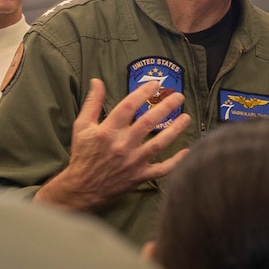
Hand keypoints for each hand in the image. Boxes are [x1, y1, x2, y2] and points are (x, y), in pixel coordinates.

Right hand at [36, 78, 191, 211]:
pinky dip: (175, 161)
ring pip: (159, 144)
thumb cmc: (83, 154)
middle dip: (166, 107)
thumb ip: (92, 102)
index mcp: (107, 131)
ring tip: (186, 117)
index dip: (143, 92)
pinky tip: (187, 151)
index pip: (129, 106)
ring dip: (175, 130)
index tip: (155, 84)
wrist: (81, 188)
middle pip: (148, 122)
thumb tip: (97, 80)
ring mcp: (133, 161)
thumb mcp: (82, 126)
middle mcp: (122, 145)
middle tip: (179, 96)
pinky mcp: (139, 176)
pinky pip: (161, 169)